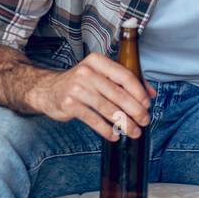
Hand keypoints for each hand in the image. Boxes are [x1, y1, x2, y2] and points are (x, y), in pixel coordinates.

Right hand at [27, 52, 154, 139]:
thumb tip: (151, 94)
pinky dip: (106, 129)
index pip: (125, 76)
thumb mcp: (101, 75)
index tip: (147, 104)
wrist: (47, 90)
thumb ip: (126, 81)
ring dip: (124, 122)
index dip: (139, 92)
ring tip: (134, 131)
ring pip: (107, 108)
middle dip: (135, 110)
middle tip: (144, 121)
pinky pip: (93, 119)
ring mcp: (76, 88)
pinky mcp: (68, 103)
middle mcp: (87, 72)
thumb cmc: (80, 83)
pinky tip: (114, 135)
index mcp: (98, 62)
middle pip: (118, 94)